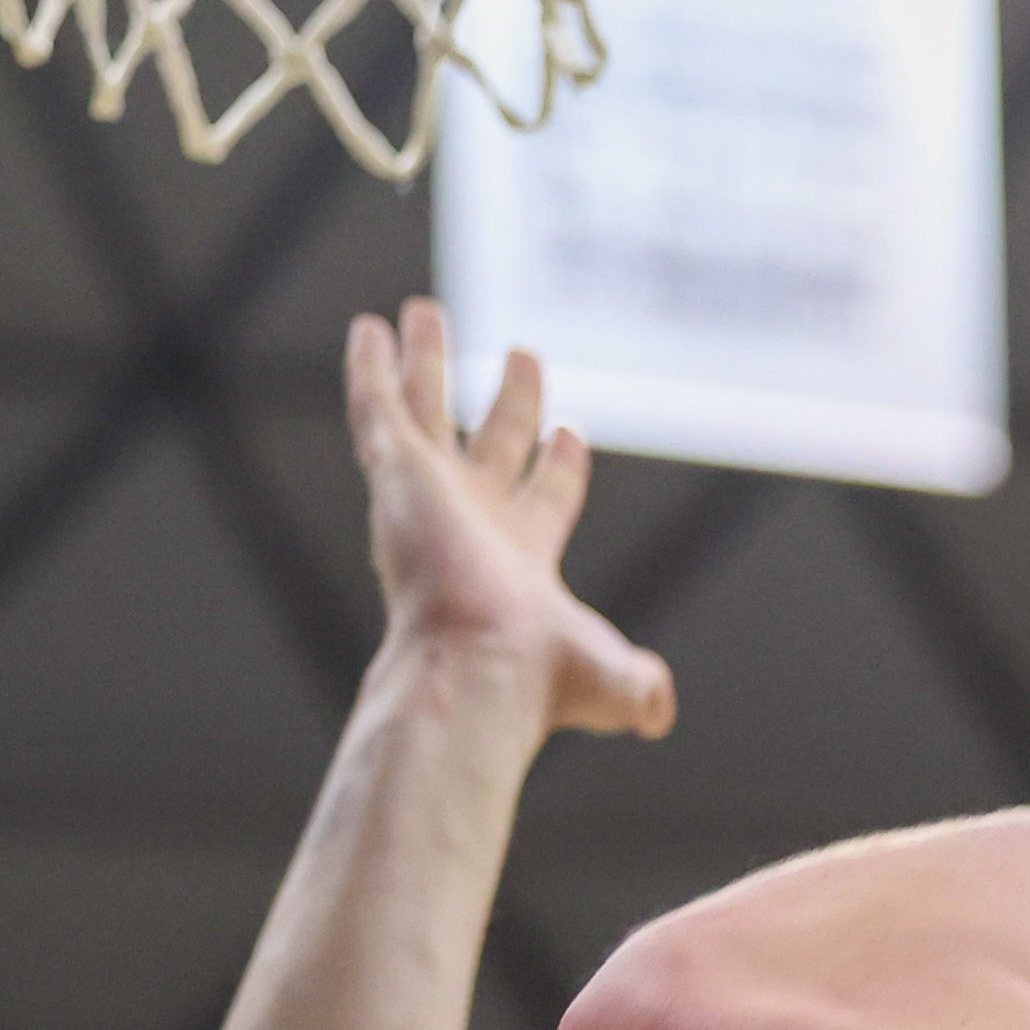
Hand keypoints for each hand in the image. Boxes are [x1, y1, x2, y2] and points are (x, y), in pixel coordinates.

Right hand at [347, 299, 673, 740]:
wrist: (477, 669)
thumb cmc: (536, 683)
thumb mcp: (610, 683)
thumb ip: (638, 692)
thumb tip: (660, 716)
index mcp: (521, 555)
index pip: (543, 494)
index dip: (557, 462)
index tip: (568, 430)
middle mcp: (473, 520)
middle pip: (492, 442)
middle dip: (509, 399)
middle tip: (524, 354)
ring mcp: (429, 494)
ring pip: (425, 412)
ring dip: (425, 364)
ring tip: (423, 312)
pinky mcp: (396, 476)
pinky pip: (379, 409)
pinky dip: (373, 371)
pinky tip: (370, 330)